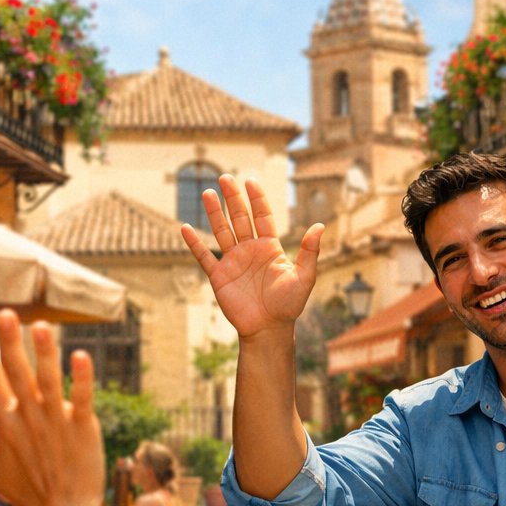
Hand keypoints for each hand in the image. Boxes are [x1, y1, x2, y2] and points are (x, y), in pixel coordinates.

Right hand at [0, 311, 103, 505]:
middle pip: (17, 374)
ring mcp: (57, 423)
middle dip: (10, 343)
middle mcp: (29, 419)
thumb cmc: (28, 492)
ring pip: (48, 381)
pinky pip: (83, 399)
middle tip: (5, 314)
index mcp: (6, 425)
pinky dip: (81, 378)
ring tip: (40, 326)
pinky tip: (79, 356)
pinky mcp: (84, 429)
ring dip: (44, 353)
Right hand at [180, 175, 322, 340]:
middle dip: (233, 198)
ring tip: (208, 192)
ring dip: (215, 213)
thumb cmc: (289, 305)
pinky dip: (195, 243)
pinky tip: (186, 228)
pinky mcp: (219, 276)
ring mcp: (233, 262)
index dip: (257, 198)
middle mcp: (250, 250)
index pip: (262, 216)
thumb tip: (319, 226)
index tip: (250, 181)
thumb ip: (309, 252)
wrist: (268, 329)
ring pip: (221, 231)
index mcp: (270, 247)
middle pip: (240, 218)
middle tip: (225, 177)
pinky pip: (204, 256)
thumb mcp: (304, 277)